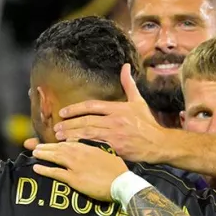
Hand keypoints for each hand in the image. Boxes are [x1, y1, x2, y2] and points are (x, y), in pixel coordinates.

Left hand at [32, 142, 128, 201]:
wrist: (121, 183)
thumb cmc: (118, 171)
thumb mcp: (108, 154)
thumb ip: (97, 151)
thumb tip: (92, 150)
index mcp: (89, 147)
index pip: (70, 142)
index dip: (58, 141)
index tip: (51, 141)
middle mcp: (80, 154)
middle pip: (59, 147)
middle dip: (46, 145)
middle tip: (34, 145)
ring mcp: (75, 165)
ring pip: (55, 157)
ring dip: (43, 154)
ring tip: (34, 152)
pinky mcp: (73, 178)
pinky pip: (55, 173)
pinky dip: (45, 170)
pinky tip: (36, 167)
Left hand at [54, 64, 169, 162]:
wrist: (159, 143)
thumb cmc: (147, 123)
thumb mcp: (138, 101)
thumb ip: (128, 84)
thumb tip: (125, 67)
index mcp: (118, 108)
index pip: (92, 106)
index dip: (75, 109)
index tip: (63, 112)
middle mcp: (115, 120)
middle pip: (86, 120)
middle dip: (69, 124)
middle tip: (56, 127)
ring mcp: (115, 134)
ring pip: (88, 133)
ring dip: (72, 135)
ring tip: (59, 137)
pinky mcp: (116, 148)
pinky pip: (96, 146)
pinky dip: (82, 146)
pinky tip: (72, 148)